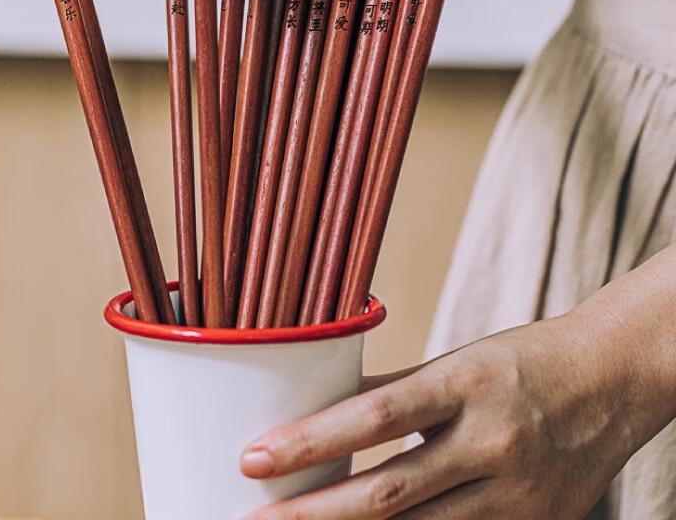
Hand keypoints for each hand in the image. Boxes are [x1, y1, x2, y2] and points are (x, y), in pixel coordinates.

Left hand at [240, 300, 670, 518]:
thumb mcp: (458, 360)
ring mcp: (518, 496)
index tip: (254, 456)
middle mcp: (491, 442)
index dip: (310, 439)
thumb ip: (398, 388)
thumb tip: (329, 409)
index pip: (374, 415)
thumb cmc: (523, 361)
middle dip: (313, 514)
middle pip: (388, 493)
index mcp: (465, 383)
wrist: (610, 380)